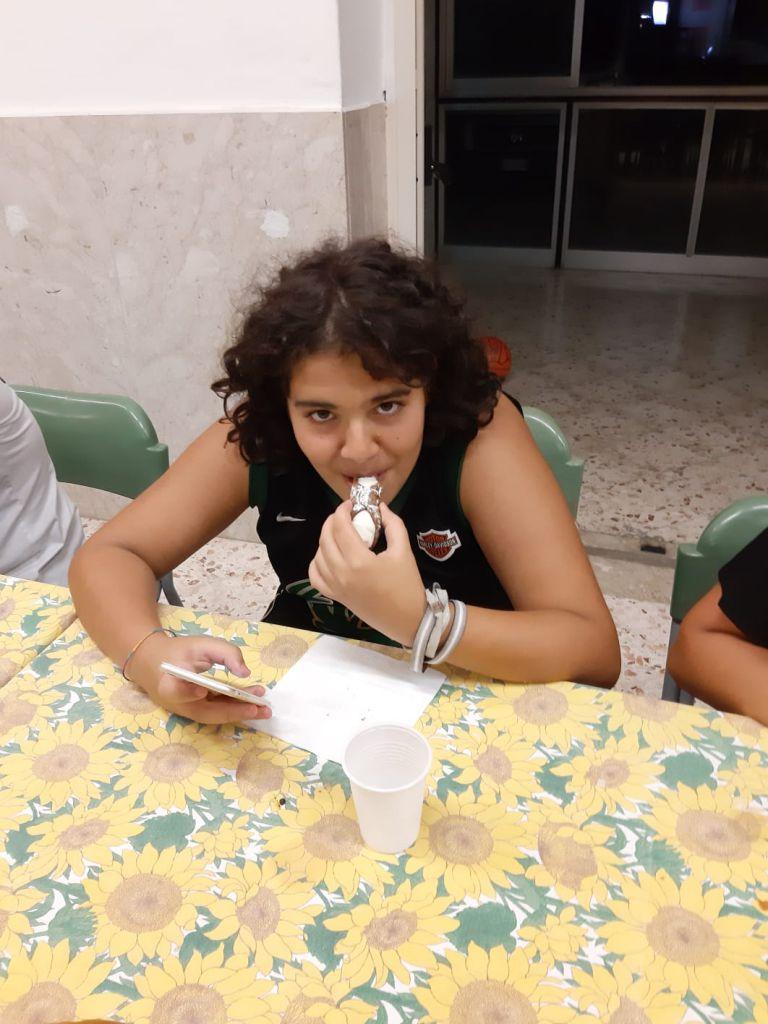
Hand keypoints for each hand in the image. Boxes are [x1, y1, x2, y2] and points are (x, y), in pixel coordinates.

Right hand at [128, 632, 271, 724]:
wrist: (157, 663)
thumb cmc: (180, 652)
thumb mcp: (201, 644)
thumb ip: (225, 652)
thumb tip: (244, 672)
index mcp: (168, 682)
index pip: (177, 691)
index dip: (188, 692)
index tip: (202, 690)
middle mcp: (177, 703)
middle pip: (205, 711)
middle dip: (233, 711)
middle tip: (257, 707)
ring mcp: (187, 711)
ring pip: (214, 714)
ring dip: (240, 712)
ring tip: (264, 709)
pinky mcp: (196, 711)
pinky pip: (217, 711)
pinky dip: (236, 708)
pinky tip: (254, 704)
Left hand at [309, 501, 425, 644]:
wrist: (407, 620)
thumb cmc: (407, 585)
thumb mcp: (403, 551)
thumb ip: (392, 524)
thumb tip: (380, 507)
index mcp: (359, 561)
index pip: (340, 527)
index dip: (342, 510)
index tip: (351, 504)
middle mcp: (342, 573)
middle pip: (325, 538)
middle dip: (332, 521)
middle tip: (344, 515)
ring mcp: (336, 587)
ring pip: (318, 555)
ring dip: (325, 539)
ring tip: (338, 533)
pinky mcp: (336, 596)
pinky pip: (315, 577)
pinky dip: (317, 562)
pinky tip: (327, 555)